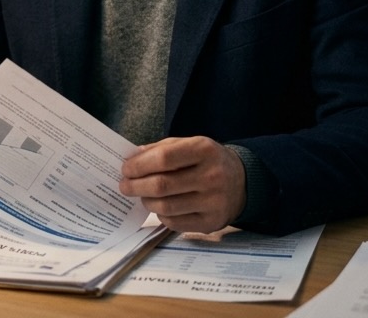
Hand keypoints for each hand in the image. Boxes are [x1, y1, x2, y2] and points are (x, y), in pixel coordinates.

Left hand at [118, 136, 246, 233]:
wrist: (242, 181)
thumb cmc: (208, 160)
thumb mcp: (190, 144)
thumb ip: (161, 149)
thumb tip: (133, 159)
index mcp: (204, 150)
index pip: (164, 158)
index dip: (139, 165)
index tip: (125, 169)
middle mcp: (211, 176)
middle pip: (161, 185)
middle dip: (136, 186)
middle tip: (124, 186)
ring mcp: (213, 202)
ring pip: (165, 207)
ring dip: (146, 201)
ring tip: (142, 195)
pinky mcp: (211, 223)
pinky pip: (174, 223)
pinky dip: (161, 215)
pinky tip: (160, 206)